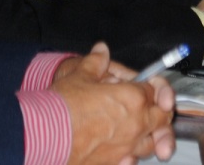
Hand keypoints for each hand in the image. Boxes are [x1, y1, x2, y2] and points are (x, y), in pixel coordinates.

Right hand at [53, 43, 174, 164]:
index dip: (155, 88)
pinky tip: (124, 153)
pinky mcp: (112, 164)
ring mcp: (126, 147)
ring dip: (150, 137)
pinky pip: (132, 161)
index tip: (149, 87)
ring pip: (151, 143)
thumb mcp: (79, 75)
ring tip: (142, 133)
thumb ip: (96, 62)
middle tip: (153, 110)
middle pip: (162, 118)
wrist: (40, 135)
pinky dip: (131, 157)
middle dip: (160, 113)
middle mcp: (136, 124)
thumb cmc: (61, 105)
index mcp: (134, 98)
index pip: (157, 91)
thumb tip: (101, 50)